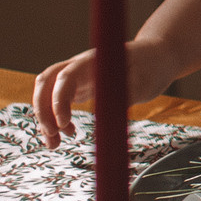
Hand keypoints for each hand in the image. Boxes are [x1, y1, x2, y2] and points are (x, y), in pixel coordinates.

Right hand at [33, 37, 180, 148]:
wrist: (158, 57)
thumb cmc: (153, 66)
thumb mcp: (144, 82)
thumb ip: (124, 94)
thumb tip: (105, 113)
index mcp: (94, 60)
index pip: (66, 77)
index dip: (59, 100)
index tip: (63, 124)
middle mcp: (80, 65)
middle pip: (47, 82)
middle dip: (43, 110)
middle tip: (52, 135)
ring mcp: (78, 76)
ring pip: (49, 93)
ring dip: (45, 117)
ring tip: (53, 144)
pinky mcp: (81, 87)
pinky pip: (59, 101)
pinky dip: (56, 118)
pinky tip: (67, 133)